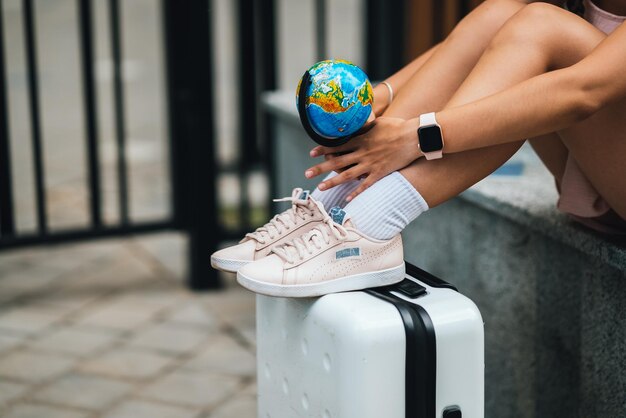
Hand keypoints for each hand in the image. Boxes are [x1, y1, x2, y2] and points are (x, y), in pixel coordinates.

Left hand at [305, 117, 421, 200]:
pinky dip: (356, 192)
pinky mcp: (380, 173)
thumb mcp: (377, 122)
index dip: (323, 149)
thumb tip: (356, 122)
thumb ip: (364, 126)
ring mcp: (370, 164)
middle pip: (337, 162)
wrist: (414, 137)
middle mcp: (362, 153)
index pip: (337, 145)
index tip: (312, 153)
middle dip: (320, 168)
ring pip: (347, 175)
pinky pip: (365, 185)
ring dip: (332, 182)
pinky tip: (347, 198)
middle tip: (307, 173)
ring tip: (319, 188)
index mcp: (360, 139)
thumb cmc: (397, 126)